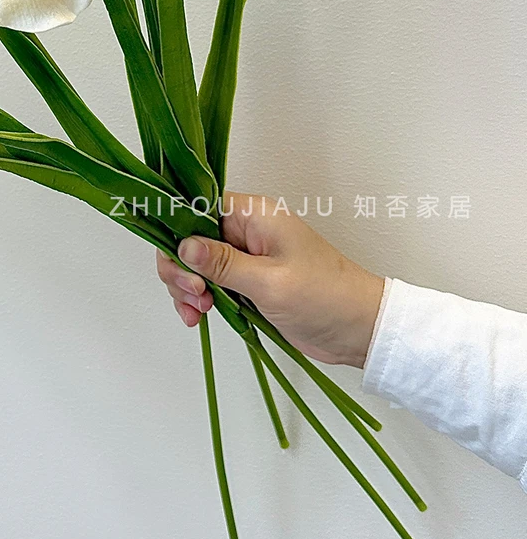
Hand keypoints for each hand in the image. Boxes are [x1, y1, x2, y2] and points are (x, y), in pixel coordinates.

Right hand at [155, 192, 385, 367]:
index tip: (183, 268)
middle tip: (194, 296)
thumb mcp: (269, 282)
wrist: (358, 329)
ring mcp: (244, 257)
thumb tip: (184, 245)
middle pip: (189, 238)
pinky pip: (209, 283)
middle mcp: (245, 230)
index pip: (196, 209)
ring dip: (187, 288)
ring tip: (199, 312)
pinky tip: (199, 316)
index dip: (179, 235)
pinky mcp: (246, 281)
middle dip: (181, 268)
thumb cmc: (325, 298)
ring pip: (194, 263)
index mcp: (254, 215)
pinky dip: (198, 299)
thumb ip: (222, 263)